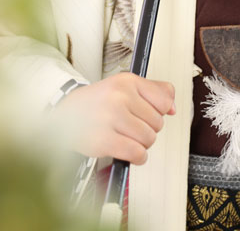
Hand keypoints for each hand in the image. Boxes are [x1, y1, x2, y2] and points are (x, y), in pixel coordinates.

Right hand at [54, 73, 175, 163]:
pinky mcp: (105, 140)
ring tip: (127, 138)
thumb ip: (153, 91)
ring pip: (149, 139)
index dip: (159, 112)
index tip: (148, 114)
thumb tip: (173, 107)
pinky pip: (137, 153)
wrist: (65, 115)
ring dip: (142, 144)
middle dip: (148, 129)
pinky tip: (128, 151)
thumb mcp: (124, 86)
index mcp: (127, 81)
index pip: (164, 100)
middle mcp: (120, 97)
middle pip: (158, 123)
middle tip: (131, 127)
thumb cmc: (97, 102)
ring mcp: (112, 118)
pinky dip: (137, 157)